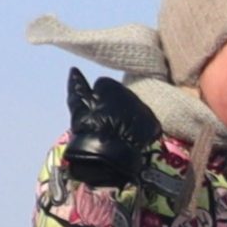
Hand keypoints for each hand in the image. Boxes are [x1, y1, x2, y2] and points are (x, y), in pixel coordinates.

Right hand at [61, 68, 161, 188]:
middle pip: (121, 96)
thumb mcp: (78, 109)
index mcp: (110, 86)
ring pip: (133, 108)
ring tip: (120, 132)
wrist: (110, 156)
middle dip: (115, 106)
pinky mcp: (153, 123)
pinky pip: (147, 122)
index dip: (98, 99)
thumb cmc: (89, 132)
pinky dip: (140, 128)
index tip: (95, 113)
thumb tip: (73, 69)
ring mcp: (142, 107)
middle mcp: (129, 92)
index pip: (104, 86)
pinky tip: (132, 138)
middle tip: (107, 123)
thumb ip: (77, 88)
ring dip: (128, 116)